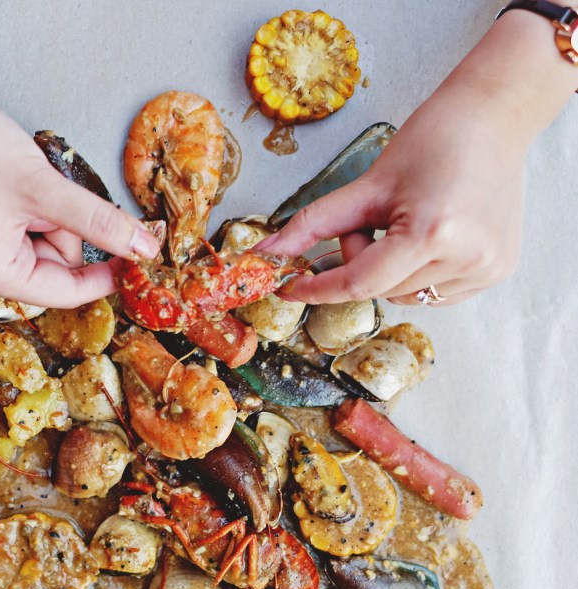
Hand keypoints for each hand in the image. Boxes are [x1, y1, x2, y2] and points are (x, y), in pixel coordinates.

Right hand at [0, 81, 157, 307]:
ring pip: (46, 244)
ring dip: (51, 214)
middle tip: (46, 193)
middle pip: (58, 267)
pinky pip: (28, 230)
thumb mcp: (45, 189)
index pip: (69, 292)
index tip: (137, 251)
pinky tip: (14, 183)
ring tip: (22, 183)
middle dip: (65, 228)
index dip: (107, 273)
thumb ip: (100, 222)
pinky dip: (35, 207)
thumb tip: (145, 247)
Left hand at [257, 10, 577, 306]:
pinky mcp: (496, 272)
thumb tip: (267, 254)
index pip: (359, 282)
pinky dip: (417, 275)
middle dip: (360, 263)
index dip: (319, 288)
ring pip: (404, 296)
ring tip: (408, 224)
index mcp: (433, 233)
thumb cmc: (434, 140)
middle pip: (379, 290)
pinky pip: (434, 294)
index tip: (289, 288)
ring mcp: (485, 269)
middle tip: (372, 223)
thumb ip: (313, 225)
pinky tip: (432, 237)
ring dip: (389, 272)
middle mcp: (465, 258)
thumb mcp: (367, 185)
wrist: (495, 117)